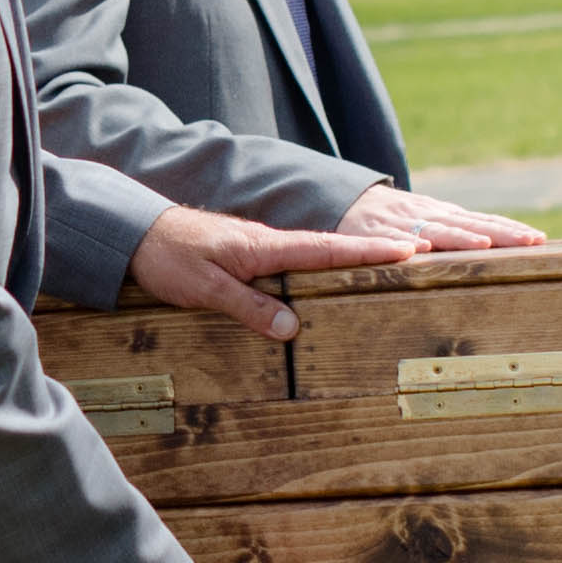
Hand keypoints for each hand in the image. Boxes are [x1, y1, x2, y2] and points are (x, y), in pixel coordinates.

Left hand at [127, 205, 404, 342]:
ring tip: (399, 262)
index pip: (328, 249)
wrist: (136, 233)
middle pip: (335, 248)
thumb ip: (249, 307)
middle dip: (379, 249)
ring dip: (357, 256)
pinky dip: (329, 264)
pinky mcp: (252, 258)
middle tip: (425, 251)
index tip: (410, 249)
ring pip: (320, 254)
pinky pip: (300, 262)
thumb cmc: (168, 258)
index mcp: (267, 246)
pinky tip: (339, 276)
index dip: (369, 251)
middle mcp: (272, 243)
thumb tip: (293, 328)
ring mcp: (264, 249)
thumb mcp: (205, 288)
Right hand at [333, 183, 549, 255]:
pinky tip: (420, 250)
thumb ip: (458, 232)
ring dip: (460, 238)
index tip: (539, 239)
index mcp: (445, 215)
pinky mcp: (376, 233)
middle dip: (500, 233)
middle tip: (529, 242)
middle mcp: (430, 216)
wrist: (349, 200)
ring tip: (484, 244)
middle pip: (470, 225)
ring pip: (436, 231)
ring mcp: (404, 224)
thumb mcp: (430, 219)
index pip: (484, 221)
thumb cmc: (396, 218)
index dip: (510, 230)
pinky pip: (392, 240)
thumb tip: (497, 246)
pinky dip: (407, 244)